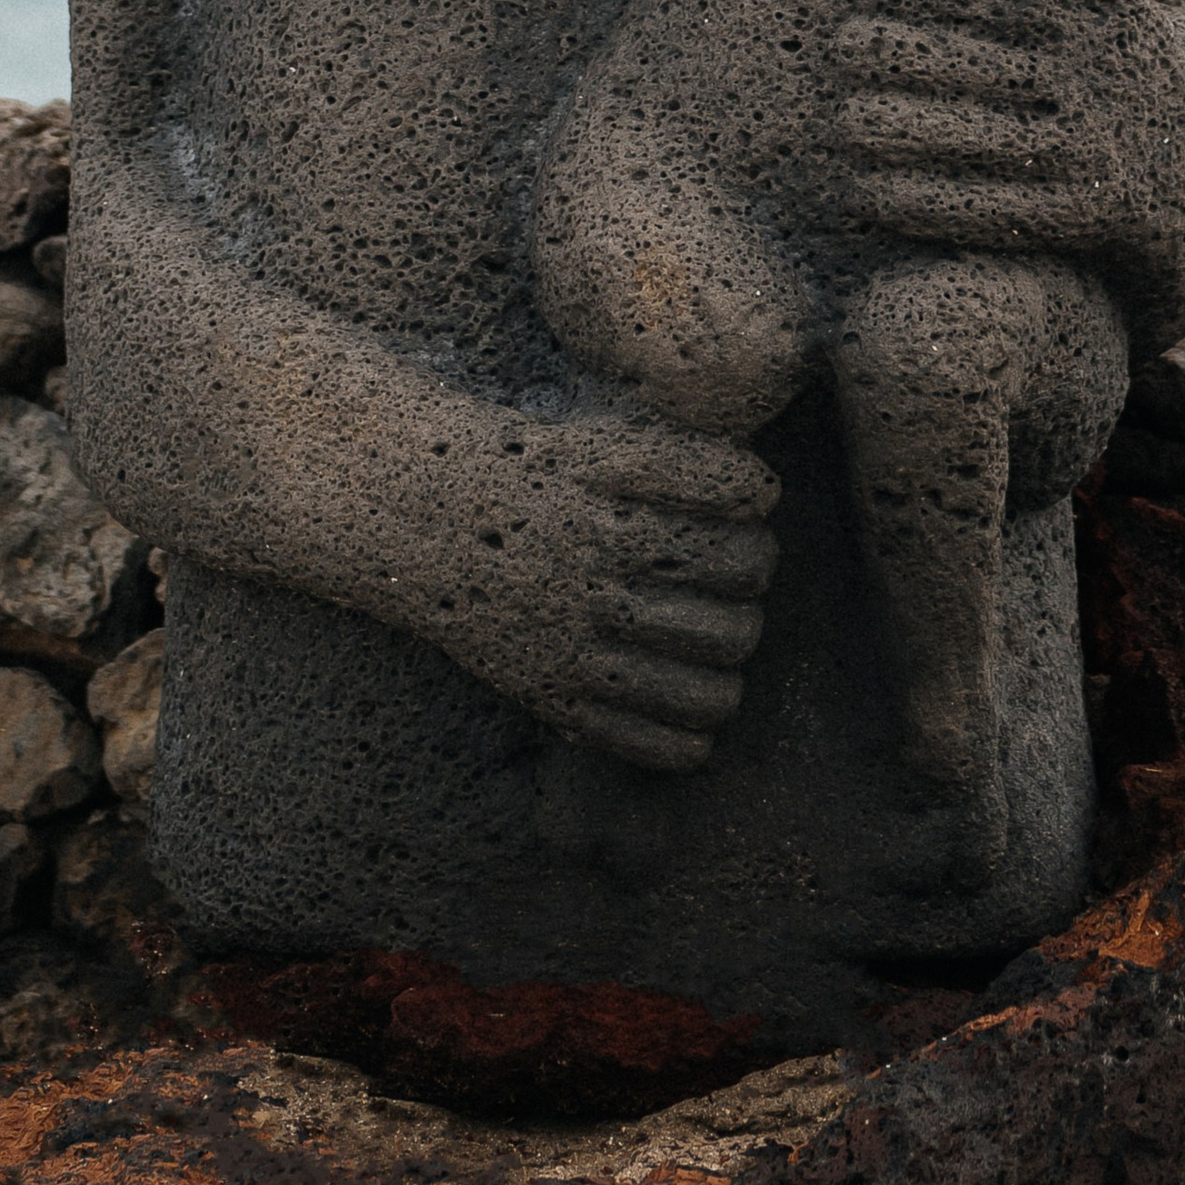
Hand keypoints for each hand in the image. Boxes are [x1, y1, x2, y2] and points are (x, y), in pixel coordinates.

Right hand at [397, 403, 779, 772]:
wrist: (421, 512)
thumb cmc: (527, 469)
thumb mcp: (601, 440)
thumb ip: (684, 461)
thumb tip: (763, 496)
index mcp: (619, 515)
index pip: (745, 542)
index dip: (758, 534)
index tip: (744, 530)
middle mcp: (600, 583)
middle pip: (736, 622)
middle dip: (748, 604)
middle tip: (730, 589)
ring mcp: (576, 648)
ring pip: (709, 692)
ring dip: (728, 672)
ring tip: (714, 649)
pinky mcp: (553, 698)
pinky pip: (657, 744)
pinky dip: (691, 736)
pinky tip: (688, 707)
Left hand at [828, 0, 1184, 320]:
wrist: (1183, 141)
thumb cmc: (1101, 41)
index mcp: (1092, 13)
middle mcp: (1092, 79)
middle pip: (970, 62)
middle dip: (896, 52)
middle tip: (841, 45)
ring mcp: (1089, 150)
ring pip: (972, 139)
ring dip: (897, 131)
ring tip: (843, 121)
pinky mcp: (1081, 214)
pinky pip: (986, 209)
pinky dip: (922, 201)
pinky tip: (869, 192)